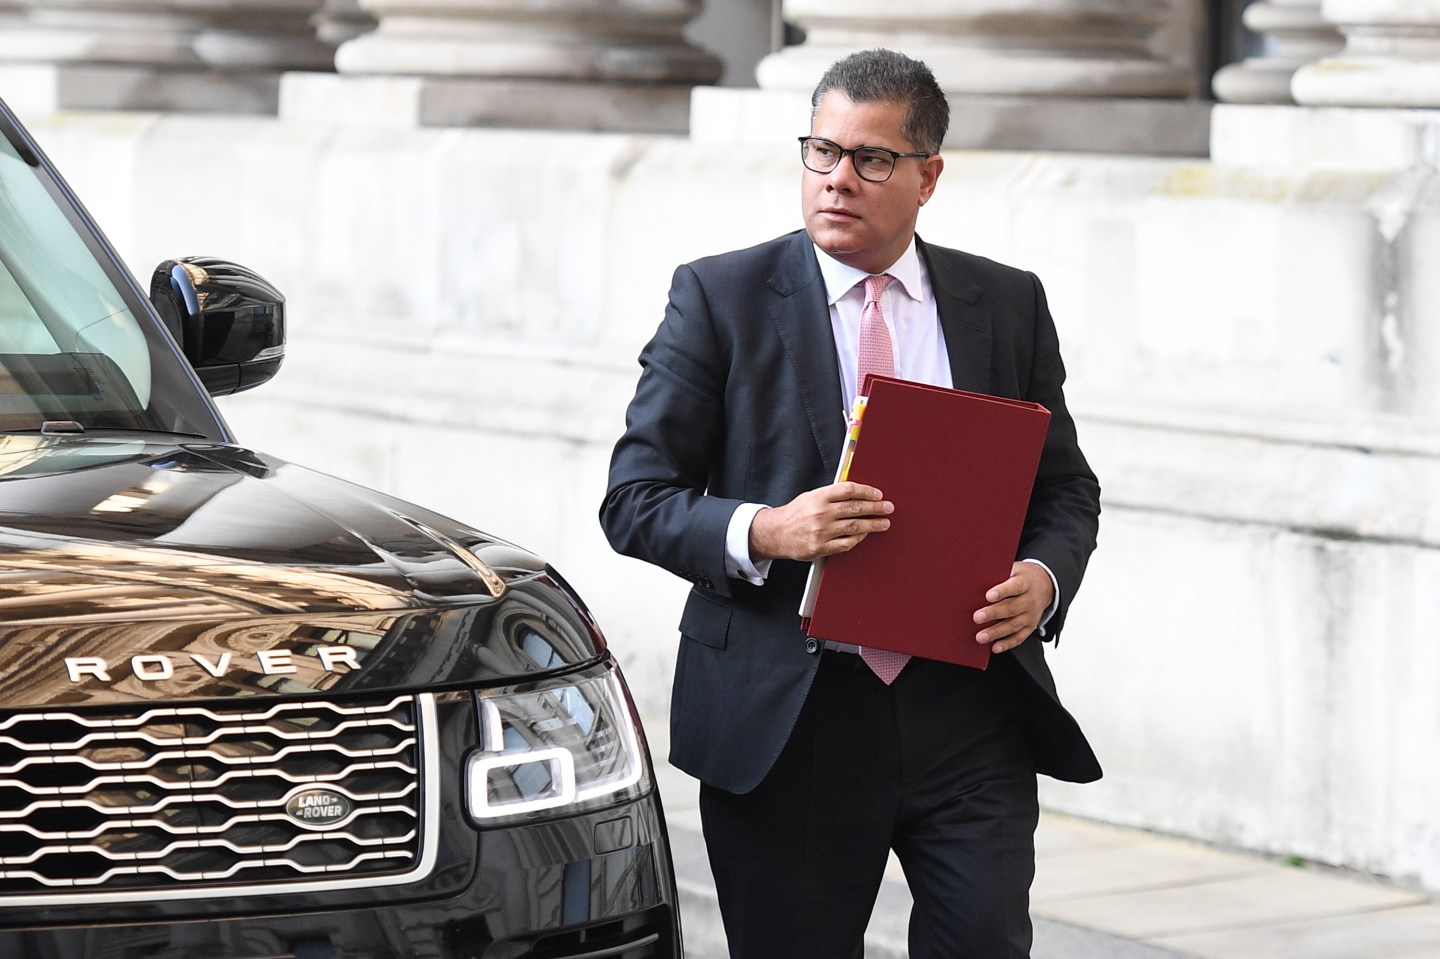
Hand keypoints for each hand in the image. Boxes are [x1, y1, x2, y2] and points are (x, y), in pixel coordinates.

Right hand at [749, 482, 892, 561]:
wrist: (776, 533)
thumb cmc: (795, 514)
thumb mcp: (810, 496)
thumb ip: (831, 495)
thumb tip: (856, 494)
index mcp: (818, 497)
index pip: (849, 490)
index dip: (867, 491)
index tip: (878, 494)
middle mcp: (821, 514)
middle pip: (855, 508)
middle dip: (876, 508)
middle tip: (888, 508)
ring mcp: (822, 532)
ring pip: (855, 526)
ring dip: (873, 524)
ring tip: (884, 523)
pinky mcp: (821, 547)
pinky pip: (847, 543)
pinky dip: (859, 538)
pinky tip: (865, 534)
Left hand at [973, 561, 1053, 653]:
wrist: (1045, 585)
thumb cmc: (1021, 577)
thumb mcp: (1014, 569)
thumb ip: (999, 575)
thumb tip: (975, 580)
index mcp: (1026, 583)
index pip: (1014, 587)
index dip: (1002, 591)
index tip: (988, 595)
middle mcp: (1030, 600)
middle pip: (1012, 608)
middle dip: (993, 613)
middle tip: (976, 617)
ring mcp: (1031, 615)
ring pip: (1013, 625)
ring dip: (996, 632)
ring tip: (980, 637)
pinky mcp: (1031, 627)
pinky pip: (1019, 637)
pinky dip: (1007, 644)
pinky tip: (994, 647)